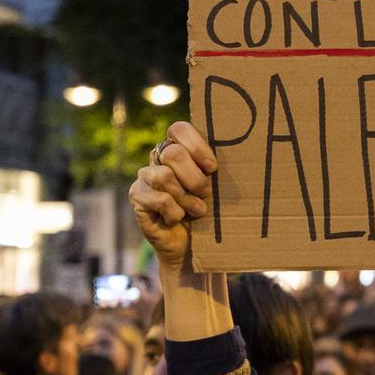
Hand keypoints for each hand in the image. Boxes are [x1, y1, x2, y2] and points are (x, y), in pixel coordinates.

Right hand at [129, 121, 217, 278]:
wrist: (191, 245)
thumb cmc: (207, 211)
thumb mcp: (215, 186)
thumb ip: (214, 167)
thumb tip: (237, 151)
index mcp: (178, 148)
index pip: (179, 129)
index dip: (197, 146)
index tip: (212, 167)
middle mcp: (158, 158)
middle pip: (173, 153)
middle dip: (195, 178)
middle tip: (206, 193)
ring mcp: (145, 176)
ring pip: (164, 176)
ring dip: (187, 198)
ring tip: (196, 211)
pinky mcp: (137, 196)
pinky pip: (160, 199)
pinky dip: (175, 213)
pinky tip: (177, 219)